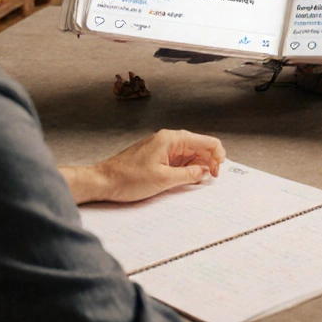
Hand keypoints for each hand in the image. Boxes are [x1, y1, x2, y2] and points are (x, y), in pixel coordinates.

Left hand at [62, 129, 225, 203]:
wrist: (103, 181)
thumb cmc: (127, 179)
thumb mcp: (164, 180)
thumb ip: (189, 174)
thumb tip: (205, 171)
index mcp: (171, 139)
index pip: (205, 141)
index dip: (217, 155)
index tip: (218, 171)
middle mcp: (168, 139)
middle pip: (199, 147)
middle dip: (209, 162)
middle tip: (211, 179)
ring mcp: (162, 148)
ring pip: (190, 154)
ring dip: (198, 166)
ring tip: (199, 181)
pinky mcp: (157, 157)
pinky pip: (179, 160)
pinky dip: (187, 169)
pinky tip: (187, 179)